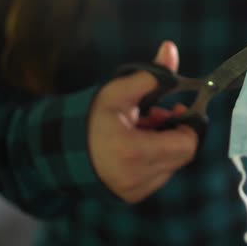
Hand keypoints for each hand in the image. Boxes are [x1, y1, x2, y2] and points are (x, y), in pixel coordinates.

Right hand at [87, 41, 197, 202]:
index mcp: (134, 152)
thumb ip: (148, 75)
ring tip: (142, 129)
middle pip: (182, 155)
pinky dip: (155, 159)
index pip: (187, 145)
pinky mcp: (133, 196)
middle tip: (157, 115)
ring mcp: (136, 190)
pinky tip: (137, 145)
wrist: (59, 152)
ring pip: (172, 165)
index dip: (187, 125)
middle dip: (176, 132)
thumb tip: (170, 49)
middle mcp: (138, 177)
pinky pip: (159, 175)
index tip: (176, 109)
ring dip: (165, 145)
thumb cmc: (88, 120)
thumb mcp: (116, 93)